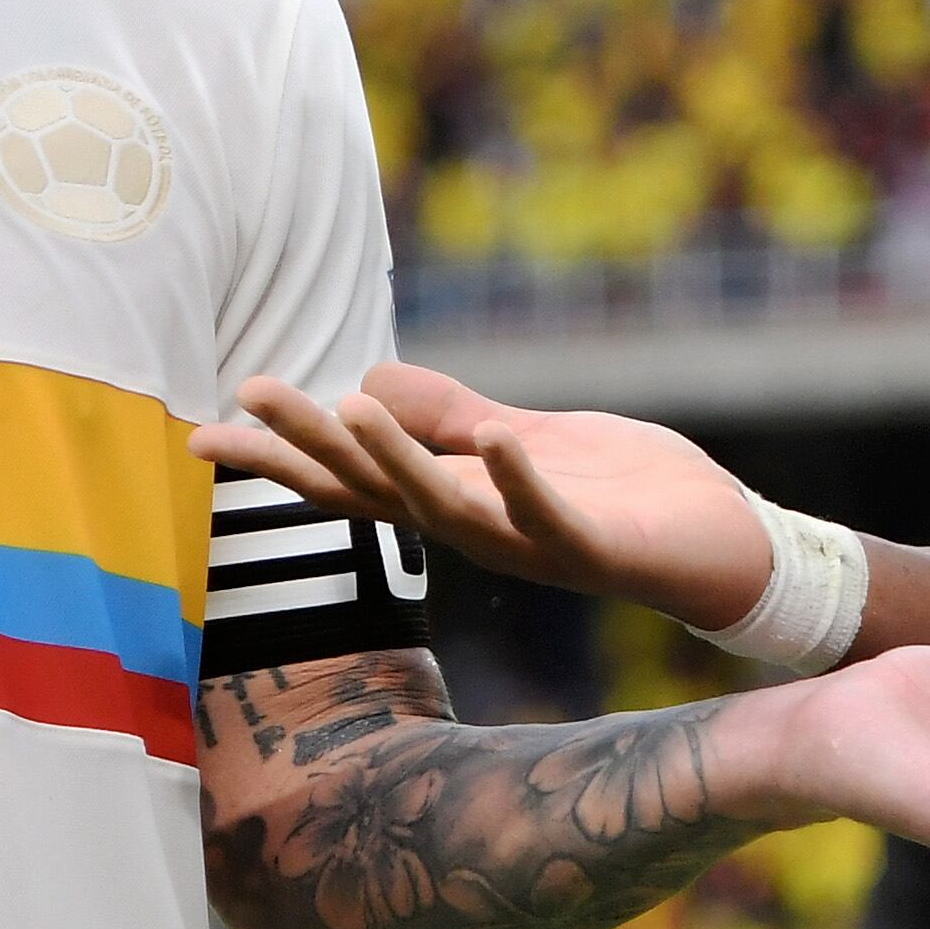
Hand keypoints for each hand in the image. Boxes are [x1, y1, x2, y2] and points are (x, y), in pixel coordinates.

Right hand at [196, 363, 776, 624]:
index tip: (203, 431)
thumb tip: (365, 379)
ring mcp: (533, 543)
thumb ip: (449, 415)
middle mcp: (478, 530)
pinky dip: (521, 483)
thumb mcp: (521, 437)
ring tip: (347, 405)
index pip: (349, 479)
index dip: (279, 456)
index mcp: (456, 499)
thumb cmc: (626, 494)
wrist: (726, 546)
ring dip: (396, 460)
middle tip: (248, 398)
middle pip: (375, 490)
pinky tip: (495, 441)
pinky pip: (550, 517)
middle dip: (310, 445)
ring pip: (445, 507)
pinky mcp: (596, 549)